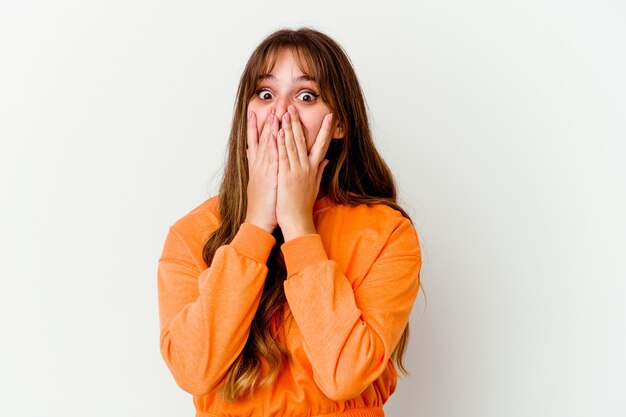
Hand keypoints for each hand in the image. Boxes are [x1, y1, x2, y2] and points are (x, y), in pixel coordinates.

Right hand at [244, 107, 279, 233]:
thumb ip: (258, 167)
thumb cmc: (262, 205)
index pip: (256, 142)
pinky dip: (272, 145)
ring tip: (273, 113)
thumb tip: (252, 155)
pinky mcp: (269, 177)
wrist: (258, 220)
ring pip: (266, 145)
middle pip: (261, 140)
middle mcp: (258, 165)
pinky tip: (274, 133)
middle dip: (265, 123)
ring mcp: (263, 170)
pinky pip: (271, 158)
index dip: (256, 127)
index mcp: (257, 167)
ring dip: (270, 129)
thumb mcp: (259, 183)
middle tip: (269, 106)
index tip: (256, 113)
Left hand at [276, 105, 336, 241]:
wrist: (297, 220)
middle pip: (302, 140)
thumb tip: (327, 160)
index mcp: (313, 168)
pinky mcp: (285, 175)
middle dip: (297, 122)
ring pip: (291, 144)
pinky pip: (282, 155)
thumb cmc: (303, 205)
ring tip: (284, 112)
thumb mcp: (315, 186)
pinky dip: (280, 143)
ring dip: (287, 127)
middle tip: (293, 107)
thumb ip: (320, 171)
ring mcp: (296, 170)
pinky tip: (278, 131)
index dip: (326, 130)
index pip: (321, 144)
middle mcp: (306, 167)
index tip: (330, 116)